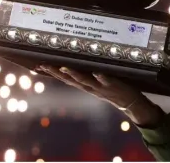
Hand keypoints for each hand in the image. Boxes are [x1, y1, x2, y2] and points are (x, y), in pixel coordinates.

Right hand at [37, 65, 162, 126]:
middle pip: (71, 80)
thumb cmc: (114, 90)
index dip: (52, 73)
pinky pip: (107, 80)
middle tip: (45, 65)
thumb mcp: (97, 84)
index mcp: (86, 86)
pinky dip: (102, 77)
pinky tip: (97, 72)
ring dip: (75, 75)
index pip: (66, 78)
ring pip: (86, 81)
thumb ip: (88, 76)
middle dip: (57, 73)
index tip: (39, 65)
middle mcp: (91, 87)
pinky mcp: (114, 85)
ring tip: (65, 67)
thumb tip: (78, 65)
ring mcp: (101, 87)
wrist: (131, 103)